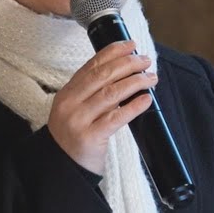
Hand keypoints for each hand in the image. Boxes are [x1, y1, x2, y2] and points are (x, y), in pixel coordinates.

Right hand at [47, 40, 156, 174]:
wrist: (61, 167)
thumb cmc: (75, 136)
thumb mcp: (77, 109)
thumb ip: (93, 92)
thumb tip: (125, 73)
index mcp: (68, 93)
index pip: (92, 65)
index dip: (113, 52)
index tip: (131, 45)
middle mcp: (70, 103)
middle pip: (102, 76)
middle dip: (127, 64)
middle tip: (145, 61)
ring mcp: (78, 120)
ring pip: (111, 94)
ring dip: (135, 82)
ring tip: (151, 78)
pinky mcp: (90, 138)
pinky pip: (116, 119)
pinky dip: (133, 107)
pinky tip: (146, 99)